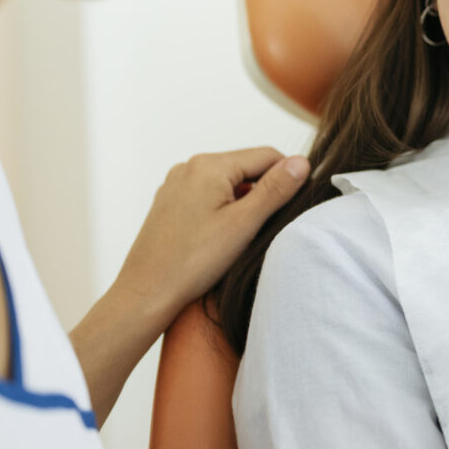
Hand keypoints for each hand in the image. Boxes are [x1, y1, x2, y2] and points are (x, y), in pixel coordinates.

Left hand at [113, 147, 310, 324]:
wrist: (145, 293)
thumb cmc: (192, 262)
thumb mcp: (243, 224)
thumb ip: (275, 189)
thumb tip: (302, 162)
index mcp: (209, 165)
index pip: (267, 156)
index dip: (288, 177)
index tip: (296, 206)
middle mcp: (190, 167)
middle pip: (246, 167)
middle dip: (263, 191)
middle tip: (269, 227)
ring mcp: (176, 185)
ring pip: (227, 183)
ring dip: (244, 202)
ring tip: (244, 236)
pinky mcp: (170, 203)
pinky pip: (207, 195)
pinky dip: (223, 210)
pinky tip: (222, 238)